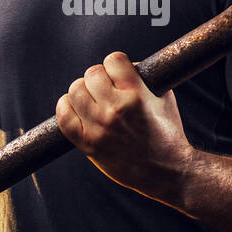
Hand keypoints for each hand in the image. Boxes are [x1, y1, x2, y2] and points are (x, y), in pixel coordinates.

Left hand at [55, 51, 195, 201]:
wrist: (166, 171)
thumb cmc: (167, 132)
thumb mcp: (163, 98)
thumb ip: (142, 77)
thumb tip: (119, 65)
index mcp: (137, 96)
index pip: (114, 60)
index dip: (115, 64)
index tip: (118, 74)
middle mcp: (115, 111)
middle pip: (91, 74)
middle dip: (99, 77)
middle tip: (105, 87)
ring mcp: (99, 128)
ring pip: (75, 91)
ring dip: (82, 90)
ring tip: (91, 98)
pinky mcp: (88, 145)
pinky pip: (64, 117)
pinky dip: (66, 107)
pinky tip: (76, 108)